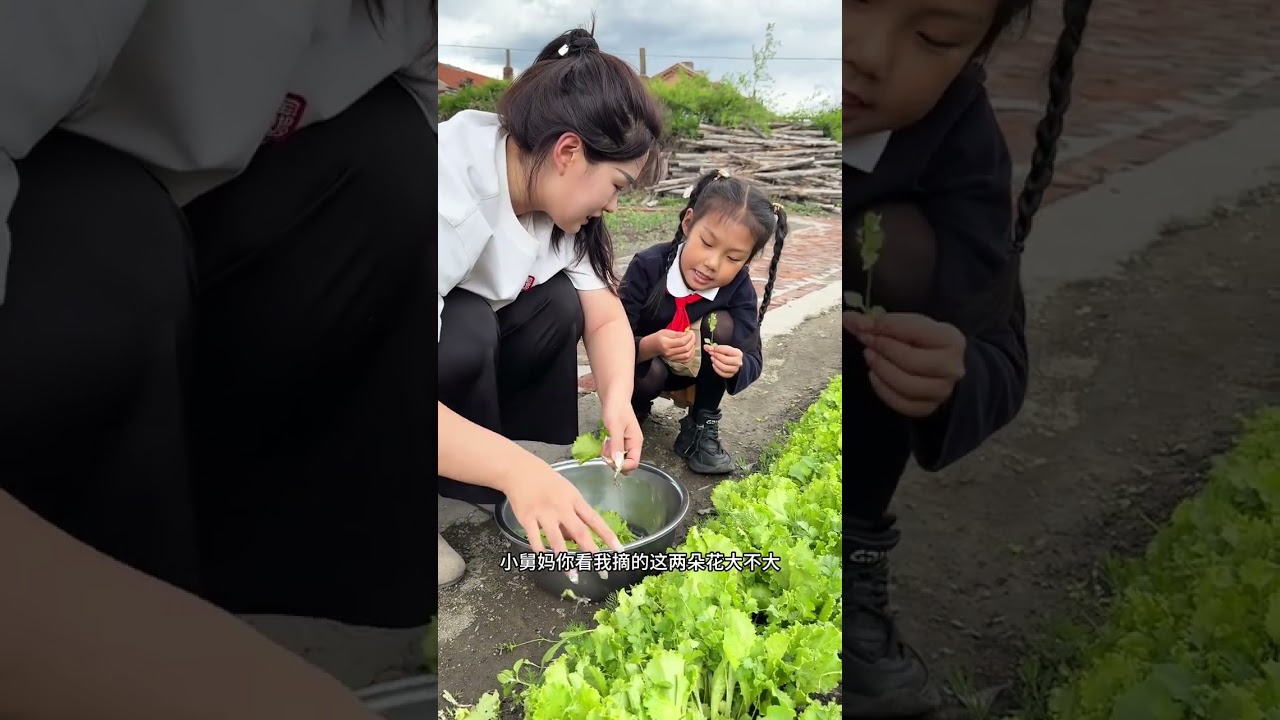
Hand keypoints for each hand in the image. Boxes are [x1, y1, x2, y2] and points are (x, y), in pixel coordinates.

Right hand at [504, 458, 624, 561]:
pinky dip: (541, 552)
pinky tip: (546, 562)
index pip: (594, 520)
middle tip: (602, 570)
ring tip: (573, 575)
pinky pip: (535, 540)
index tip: (619, 550)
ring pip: (556, 540)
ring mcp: (544, 513)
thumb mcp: (567, 492)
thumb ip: (574, 514)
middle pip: (579, 532)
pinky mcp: (527, 518)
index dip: (607, 535)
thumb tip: (577, 539)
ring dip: (565, 559)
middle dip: (592, 552)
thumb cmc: (548, 483)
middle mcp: (561, 507)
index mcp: (574, 500)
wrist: (520, 471)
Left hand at [601, 401, 643, 473]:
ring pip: (618, 459)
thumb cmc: (616, 409)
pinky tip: (606, 441)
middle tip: (606, 449)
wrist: (614, 398)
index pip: (633, 463)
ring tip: (605, 442)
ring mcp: (626, 444)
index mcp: (636, 442)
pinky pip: (614, 452)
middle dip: (614, 461)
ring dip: (609, 455)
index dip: (622, 465)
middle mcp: (632, 445)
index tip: (610, 459)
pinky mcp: (619, 442)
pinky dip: (607, 450)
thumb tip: (617, 463)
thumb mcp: (615, 427)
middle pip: (626, 464)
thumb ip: (617, 445)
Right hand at [648, 328, 696, 363]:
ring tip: (692, 342)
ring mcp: (672, 358)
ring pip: (687, 355)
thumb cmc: (658, 337)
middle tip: (693, 336)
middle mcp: (669, 353)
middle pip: (685, 349)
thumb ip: (676, 334)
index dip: (689, 337)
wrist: (652, 346)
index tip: (691, 332)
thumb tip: (686, 334)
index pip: (681, 342)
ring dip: (692, 348)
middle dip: (692, 341)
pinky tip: (691, 349)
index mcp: (666, 344)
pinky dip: (691, 355)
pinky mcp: (674, 361)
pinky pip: (686, 360)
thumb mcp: (665, 332)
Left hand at [706, 343, 742, 377]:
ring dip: (716, 363)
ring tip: (712, 359)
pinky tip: (714, 365)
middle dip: (716, 356)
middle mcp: (738, 362)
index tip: (710, 348)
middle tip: (711, 353)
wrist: (733, 361)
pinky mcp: (731, 375)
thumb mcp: (724, 348)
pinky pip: (722, 373)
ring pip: (724, 368)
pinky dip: (717, 369)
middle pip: (725, 360)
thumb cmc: (728, 354)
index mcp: (738, 353)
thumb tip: (706, 347)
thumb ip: (714, 347)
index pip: (727, 350)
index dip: (717, 349)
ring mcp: (735, 369)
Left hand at [844, 311, 965, 417]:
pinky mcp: (928, 408)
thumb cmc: (920, 341)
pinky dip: (883, 390)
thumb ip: (878, 321)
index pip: (915, 331)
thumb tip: (850, 319)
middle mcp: (952, 367)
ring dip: (882, 370)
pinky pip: (902, 404)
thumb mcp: (906, 325)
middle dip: (883, 350)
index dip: (885, 327)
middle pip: (912, 361)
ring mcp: (942, 391)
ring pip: (907, 385)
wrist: (936, 364)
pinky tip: (875, 376)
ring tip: (870, 357)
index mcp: (951, 339)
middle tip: (866, 341)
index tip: (861, 324)